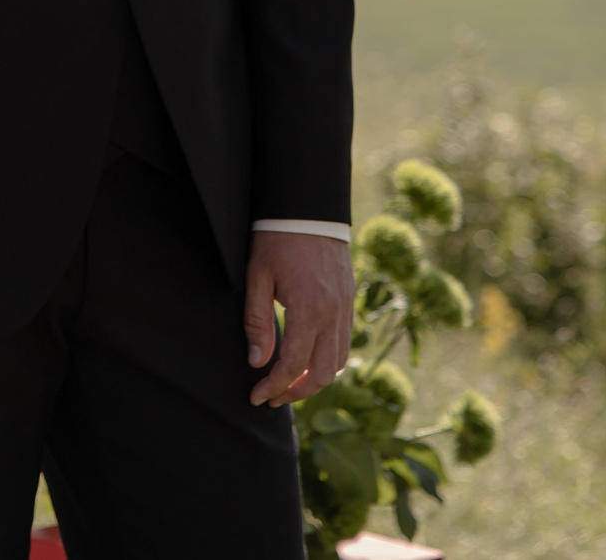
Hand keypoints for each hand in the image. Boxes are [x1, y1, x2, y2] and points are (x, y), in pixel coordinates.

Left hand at [244, 229, 353, 405]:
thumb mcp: (257, 277)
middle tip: (272, 397)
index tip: (256, 397)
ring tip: (289, 383)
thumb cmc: (276, 239)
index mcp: (308, 310)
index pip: (293, 365)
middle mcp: (333, 314)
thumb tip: (257, 362)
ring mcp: (345, 308)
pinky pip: (344, 342)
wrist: (308, 208)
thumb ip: (257, 322)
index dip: (273, 387)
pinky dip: (328, 359)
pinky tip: (307, 358)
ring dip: (316, 379)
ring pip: (339, 361)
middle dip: (297, 392)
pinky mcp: (349, 300)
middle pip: (322, 373)